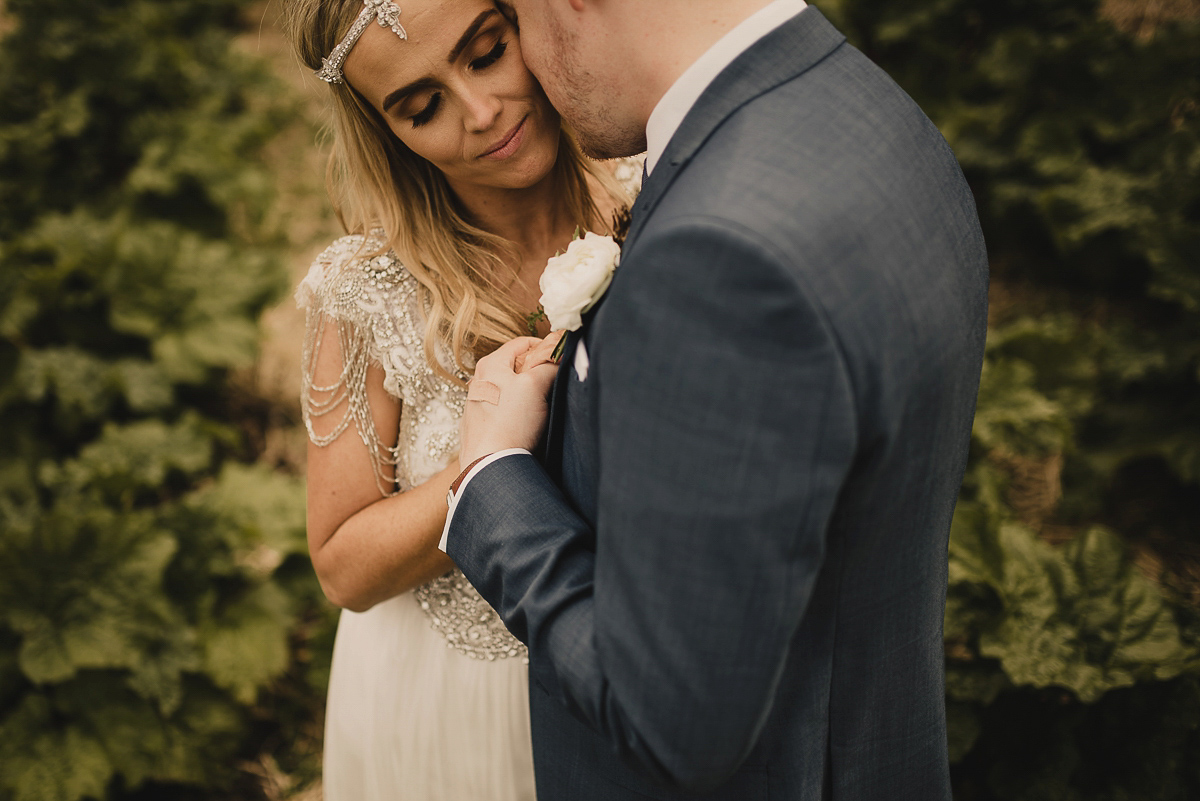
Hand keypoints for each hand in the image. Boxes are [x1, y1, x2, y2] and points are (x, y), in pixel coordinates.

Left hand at [460, 335, 560, 465]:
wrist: (490, 465)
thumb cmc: (510, 423)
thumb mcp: (535, 386)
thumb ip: (548, 367)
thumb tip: (558, 360)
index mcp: (490, 365)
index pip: (522, 343)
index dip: (545, 348)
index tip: (560, 360)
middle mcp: (479, 381)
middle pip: (516, 366)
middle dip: (537, 373)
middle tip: (552, 386)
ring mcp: (477, 404)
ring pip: (510, 389)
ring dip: (528, 395)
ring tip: (541, 410)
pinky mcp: (480, 425)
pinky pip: (503, 410)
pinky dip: (516, 413)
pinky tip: (525, 426)